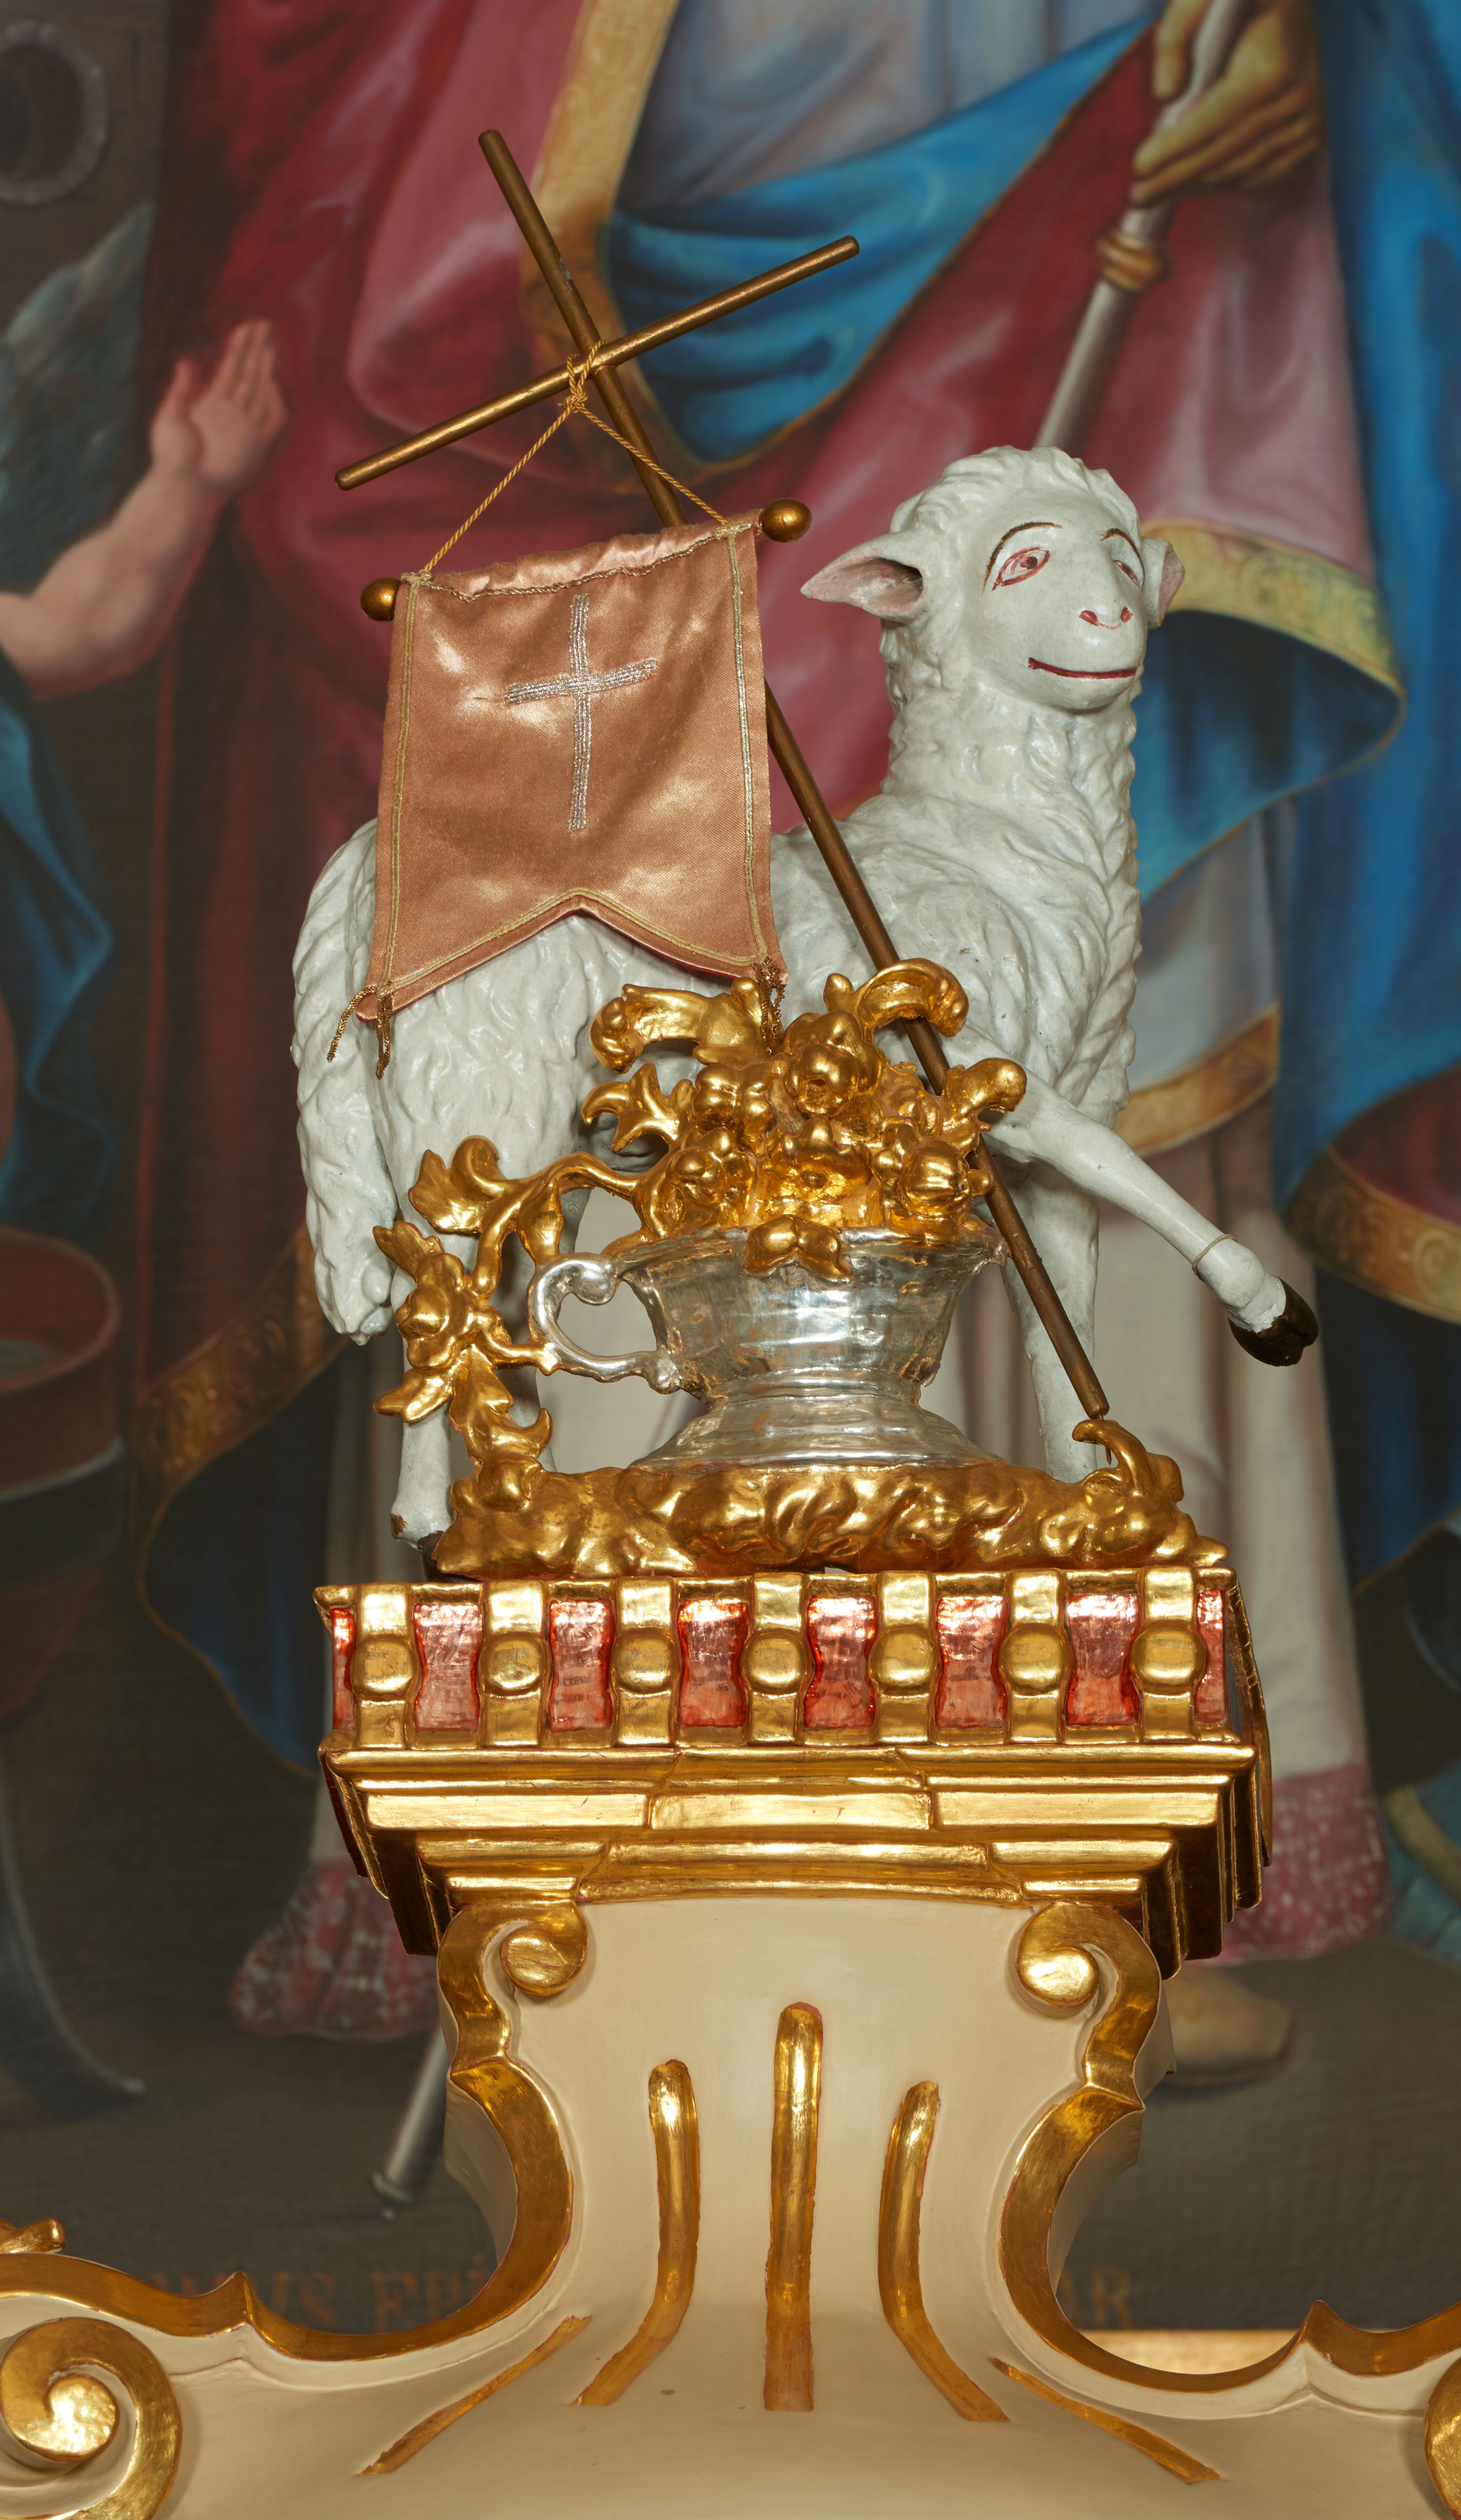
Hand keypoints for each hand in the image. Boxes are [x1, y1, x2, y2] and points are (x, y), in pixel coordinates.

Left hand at [149, 320, 286, 499]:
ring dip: (266, 369)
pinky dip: (274, 402)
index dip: (239, 348)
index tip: (247, 327)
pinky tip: (270, 382)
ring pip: (261, 392)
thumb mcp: (170, 417)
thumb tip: (186, 361)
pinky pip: (273, 421)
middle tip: (265, 325)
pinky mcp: (256, 448)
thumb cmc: (171, 460)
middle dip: (257, 350)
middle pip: (249, 375)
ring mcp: (245, 430)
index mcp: (211, 405)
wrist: (184, 491)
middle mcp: (231, 414)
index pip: (230, 369)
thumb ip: (181, 390)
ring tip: (270, 345)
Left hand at [1130, 0, 1324, 204]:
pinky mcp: (1310, 137)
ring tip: (1155, 194)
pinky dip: (1223, 182)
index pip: (1215, 121)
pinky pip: (1260, 173)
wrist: (1292, 2)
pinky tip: (1192, 184)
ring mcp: (1307, 122)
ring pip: (1239, 170)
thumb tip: (1164, 95)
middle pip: (1224, 154)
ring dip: (1195, 186)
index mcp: (1272, 65)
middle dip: (1175, 177)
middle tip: (1136, 196)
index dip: (1174, 149)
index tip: (1138, 167)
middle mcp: (1296, 100)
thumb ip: (1174, 36)